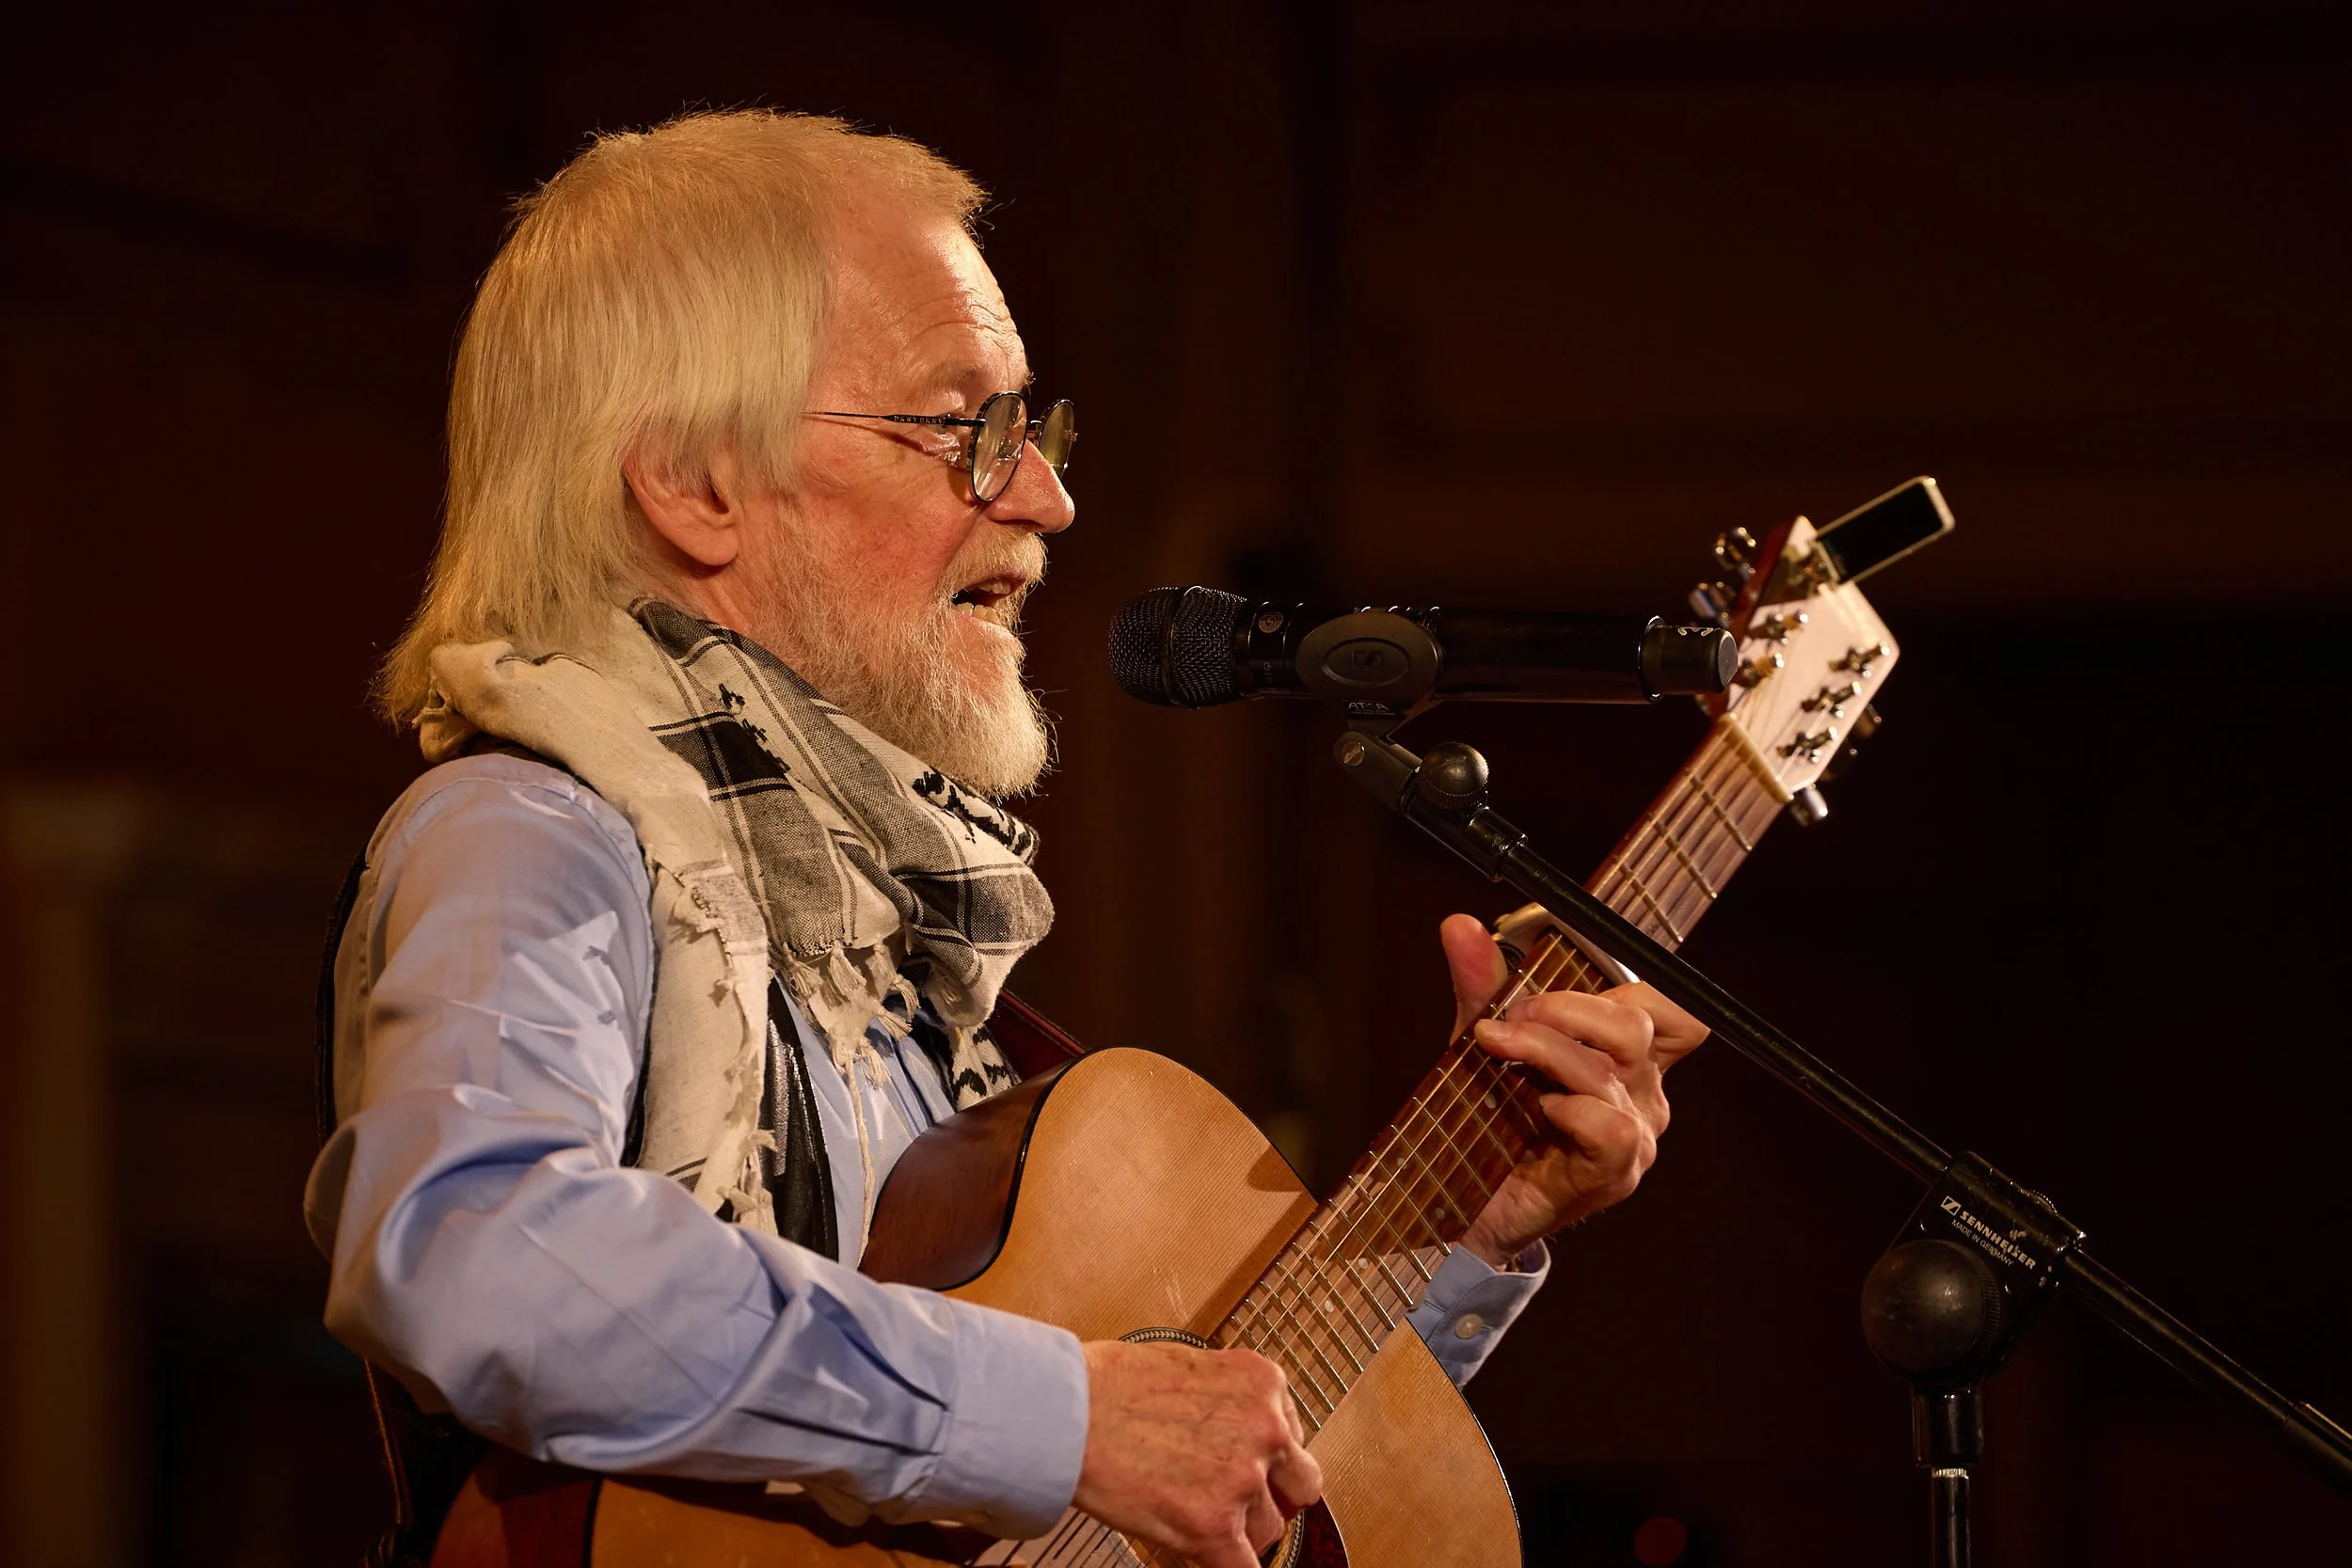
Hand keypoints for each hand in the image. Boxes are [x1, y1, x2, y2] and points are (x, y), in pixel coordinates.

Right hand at [1072, 1338, 1321, 1567]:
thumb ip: (1226, 1402)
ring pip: (1269, 1530)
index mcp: (1262, 1383)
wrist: (1063, 1410)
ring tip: (1195, 1519)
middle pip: (1297, 1486)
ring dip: (1238, 1532)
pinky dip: (1230, 1566)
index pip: (1292, 1439)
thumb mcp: (1191, 1367)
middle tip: (1235, 1501)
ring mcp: (1242, 1478)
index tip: (1250, 1471)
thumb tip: (1228, 1434)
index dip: (1267, 1461)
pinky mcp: (1212, 1524)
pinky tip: (1211, 1557)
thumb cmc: (1106, 1384)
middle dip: (1269, 1497)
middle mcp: (1265, 1428)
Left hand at [1438, 913, 1706, 1265]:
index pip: (1671, 1007)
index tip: (1547, 986)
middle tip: (1507, 1019)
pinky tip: (1537, 1111)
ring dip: (1547, 1048)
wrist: (1463, 1208)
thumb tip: (1460, 926)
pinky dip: (1569, 1108)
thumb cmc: (1488, 1122)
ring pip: (1615, 1066)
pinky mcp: (1615, 1173)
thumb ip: (1482, 984)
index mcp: (1628, 1058)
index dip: (1626, 982)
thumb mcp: (1485, 1040)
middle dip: (1564, 1005)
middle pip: (1639, 1021)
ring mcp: (1636, 1135)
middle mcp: (1642, 1093)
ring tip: (1499, 1053)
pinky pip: (1611, 1127)